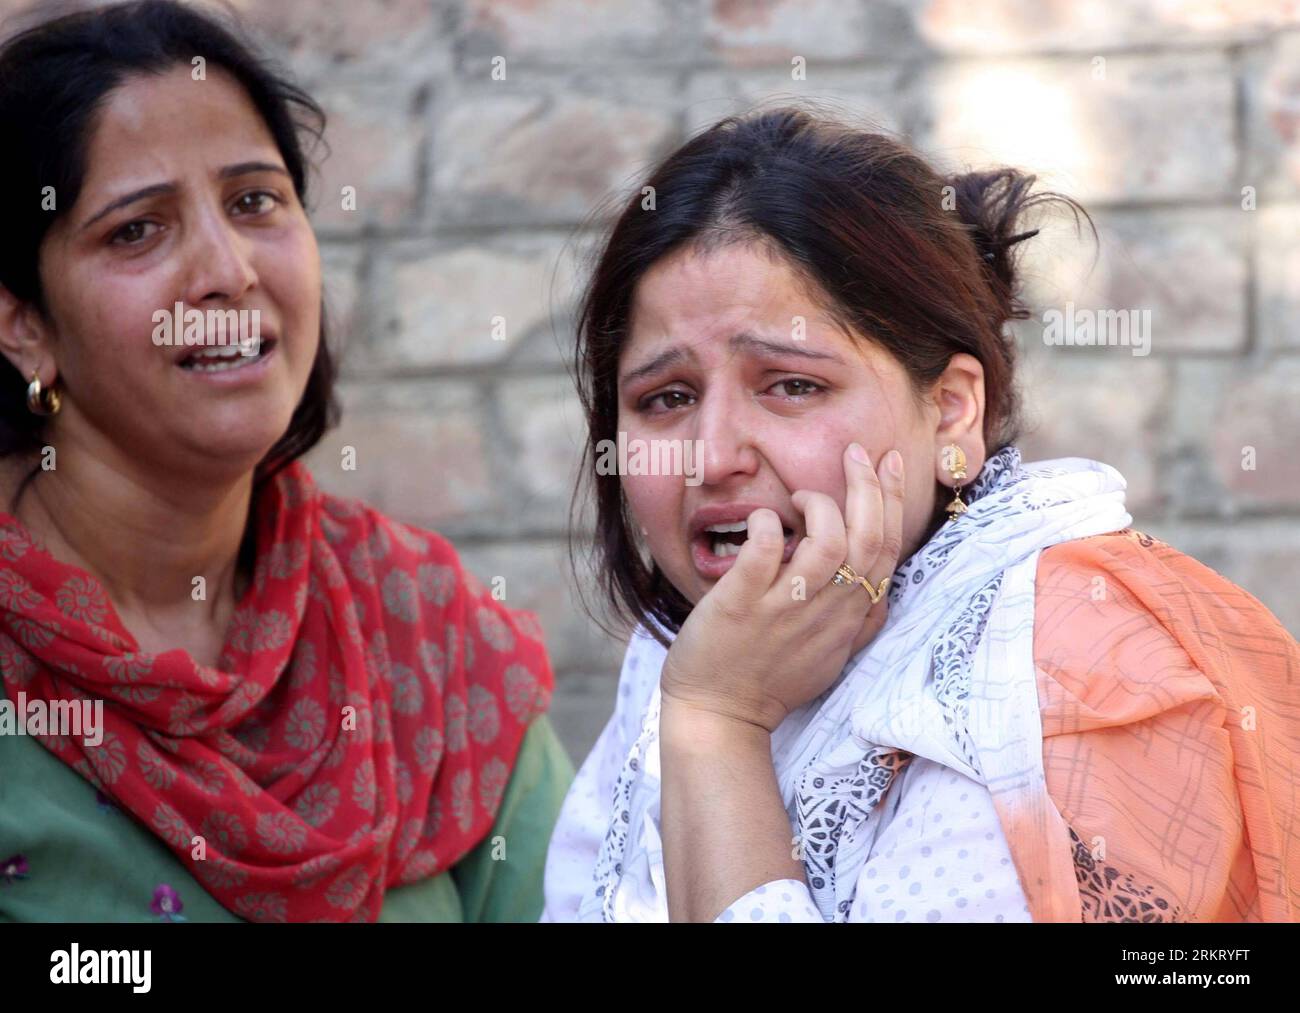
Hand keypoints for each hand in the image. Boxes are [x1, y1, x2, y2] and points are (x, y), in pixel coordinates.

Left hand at [659, 443, 905, 733]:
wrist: (721, 717)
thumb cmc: (773, 681)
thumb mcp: (833, 655)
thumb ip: (859, 620)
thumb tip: (882, 590)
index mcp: (850, 617)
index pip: (887, 550)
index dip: (892, 501)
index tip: (889, 463)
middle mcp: (826, 612)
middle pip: (868, 540)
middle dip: (869, 486)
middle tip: (855, 453)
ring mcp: (785, 610)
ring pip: (828, 545)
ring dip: (819, 506)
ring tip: (797, 497)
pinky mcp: (742, 607)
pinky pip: (764, 556)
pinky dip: (768, 528)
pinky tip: (763, 520)